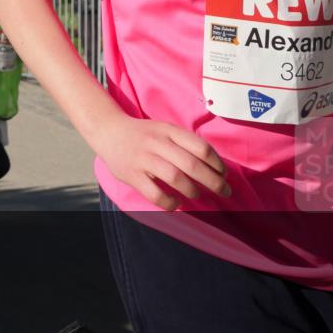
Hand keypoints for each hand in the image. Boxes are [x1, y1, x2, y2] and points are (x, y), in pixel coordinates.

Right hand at [92, 115, 230, 210]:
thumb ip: (185, 143)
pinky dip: (170, 203)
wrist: (108, 131)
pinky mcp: (132, 175)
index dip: (217, 164)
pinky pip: (155, 194)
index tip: (224, 174)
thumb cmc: (143, 134)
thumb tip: (214, 167)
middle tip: (224, 191)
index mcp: (169, 131)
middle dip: (214, 182)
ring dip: (192, 191)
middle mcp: (157, 143)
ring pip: (175, 178)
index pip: (201, 147)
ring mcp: (143, 159)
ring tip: (196, 195)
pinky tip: (175, 203)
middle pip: (192, 165)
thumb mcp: (165, 129)